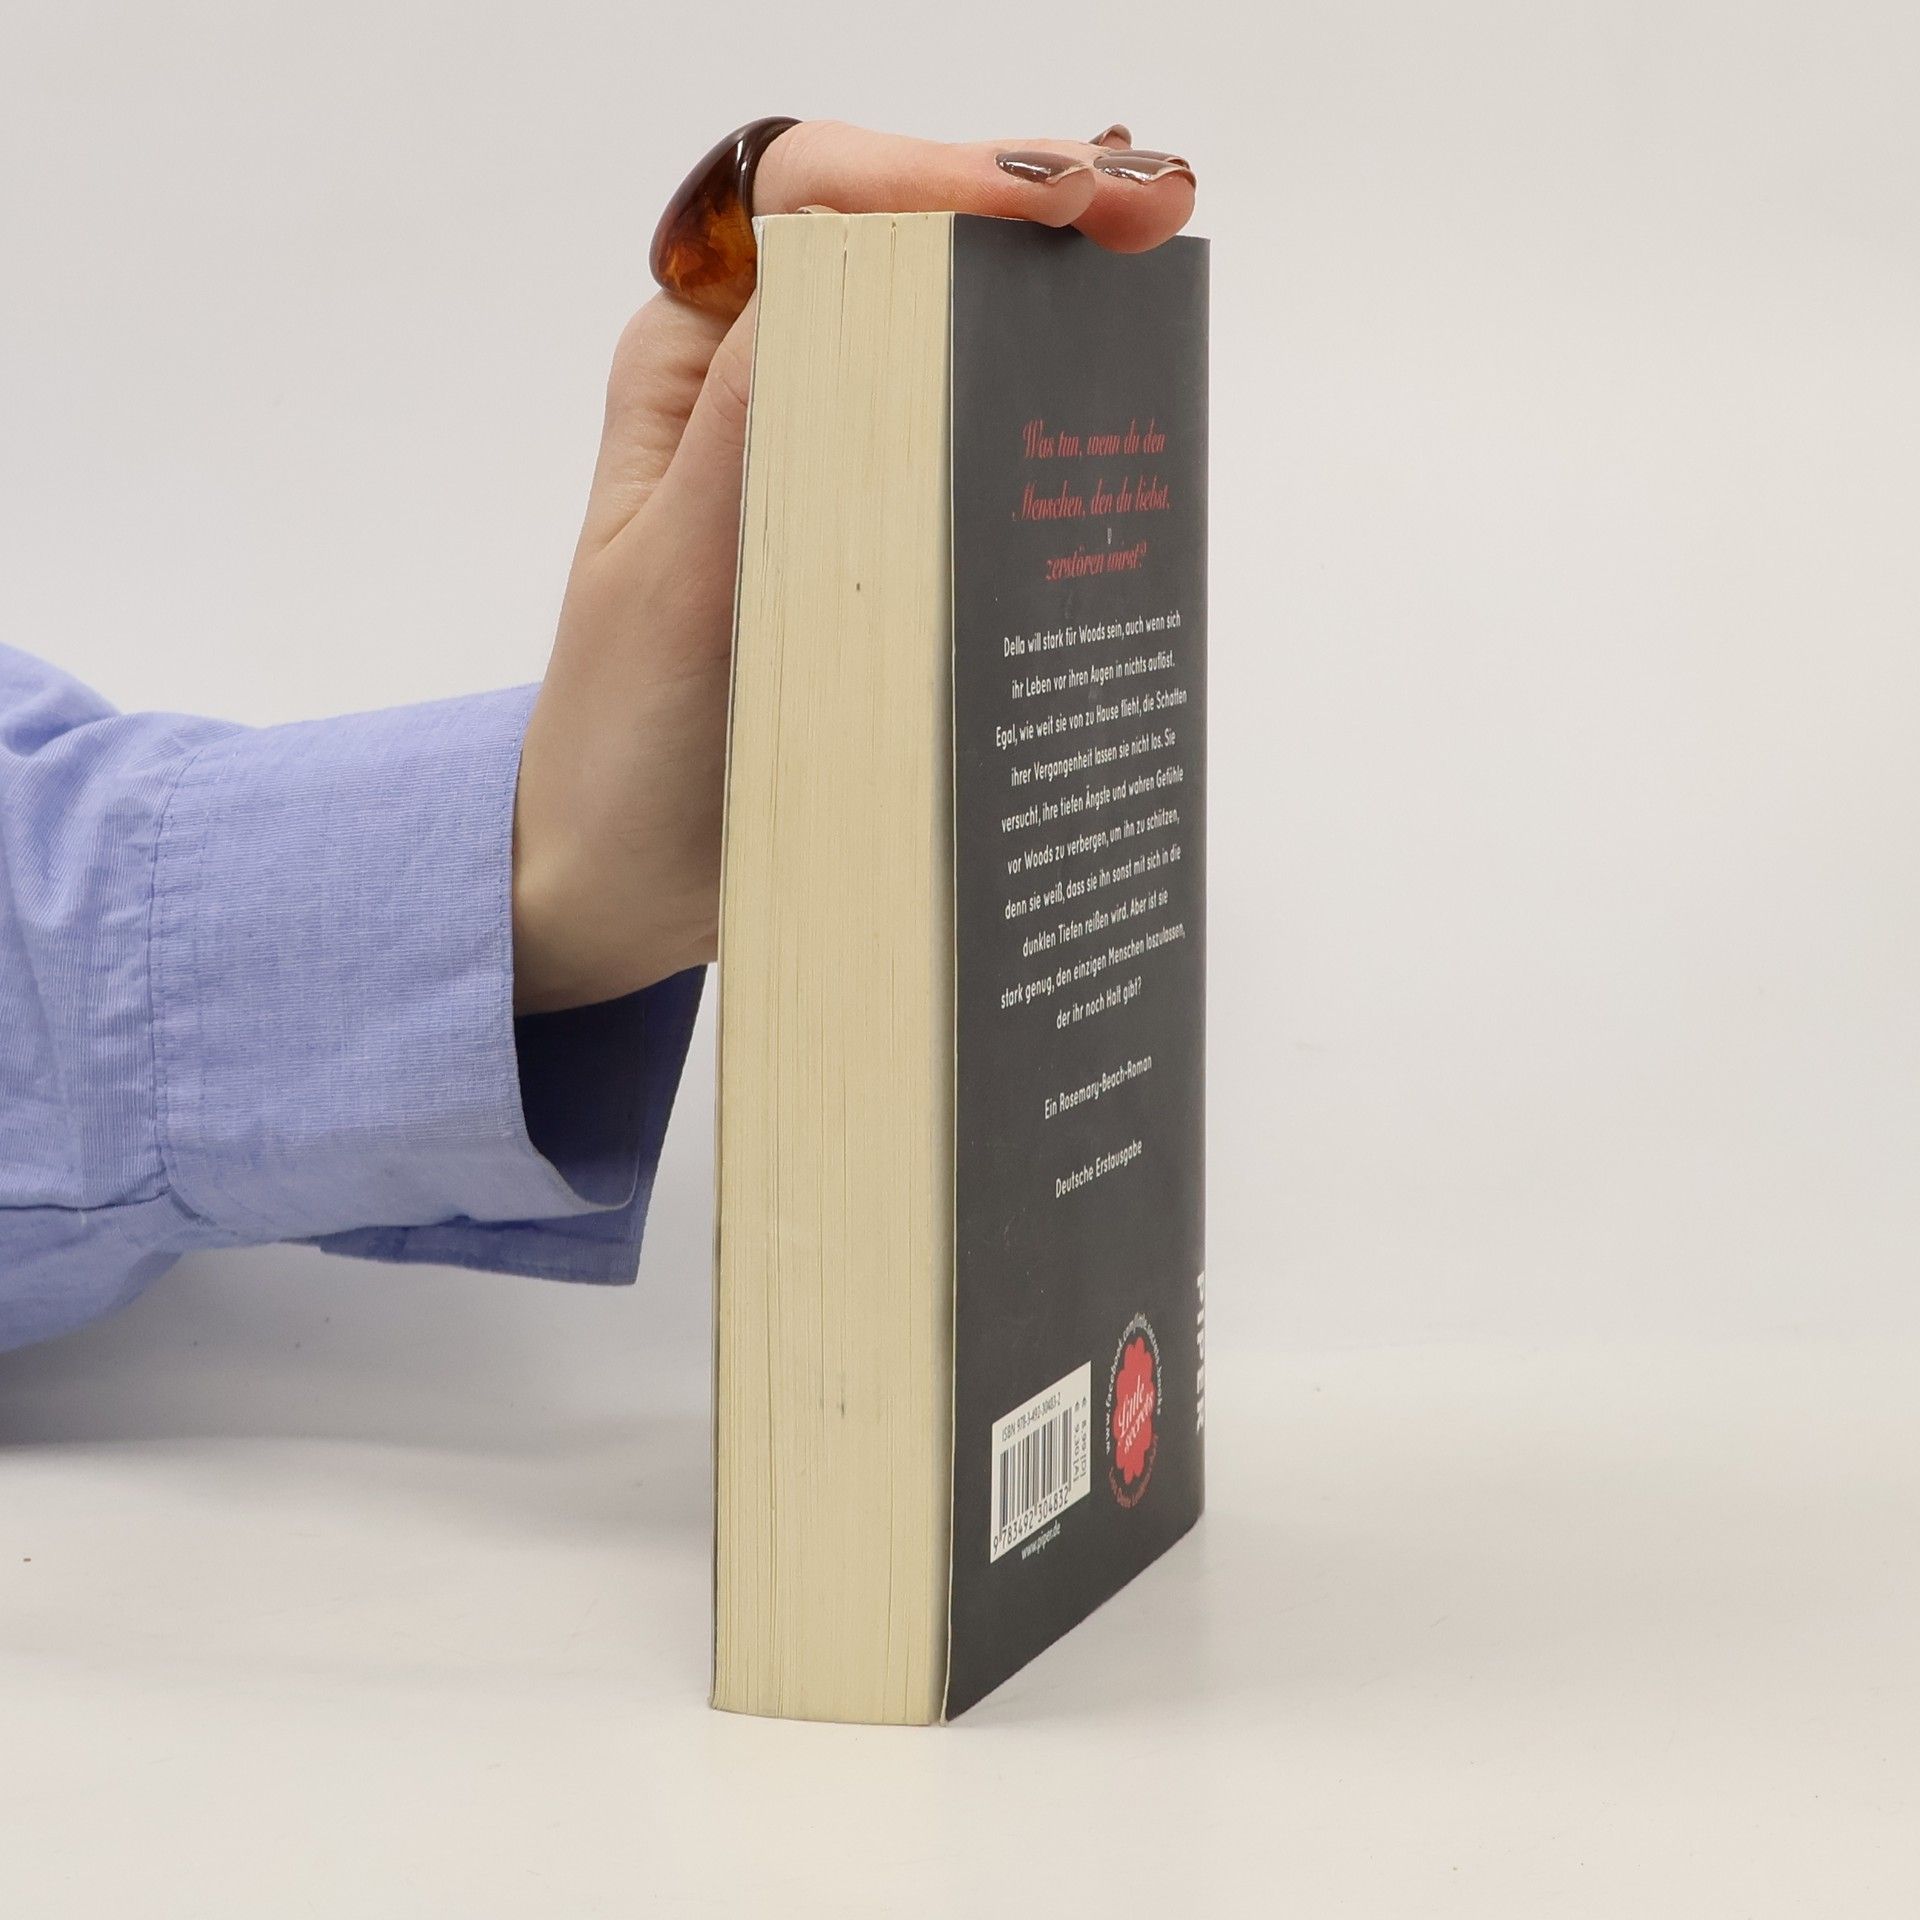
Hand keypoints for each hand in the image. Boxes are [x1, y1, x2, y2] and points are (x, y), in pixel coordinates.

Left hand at [510, 121, 1196, 1013]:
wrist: (626, 871)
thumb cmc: (619, 740)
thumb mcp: (664, 585)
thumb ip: (748, 438)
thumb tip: (856, 276)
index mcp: (694, 372)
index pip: (809, 212)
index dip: (931, 180)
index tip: (1048, 201)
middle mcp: (765, 395)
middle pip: (896, 252)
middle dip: (1020, 209)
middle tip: (1147, 211)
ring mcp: (830, 465)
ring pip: (944, 342)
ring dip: (1044, 298)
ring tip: (1146, 269)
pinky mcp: (878, 542)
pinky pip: (962, 452)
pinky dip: (1037, 412)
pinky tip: (1110, 397)